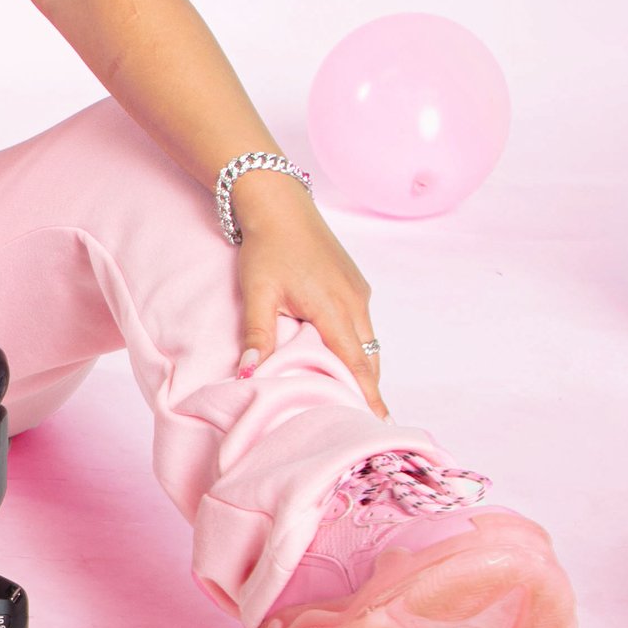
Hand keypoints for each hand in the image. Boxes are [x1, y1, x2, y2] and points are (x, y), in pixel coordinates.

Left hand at [231, 181, 386, 418]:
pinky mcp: (354, 283)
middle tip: (360, 422)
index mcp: (335, 308)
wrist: (279, 203)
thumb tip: (249, 373)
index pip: (357, 364)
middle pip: (367, 358)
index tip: (377, 424)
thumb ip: (258, 334)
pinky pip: (362, 325)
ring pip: (366, 342)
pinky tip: (342, 359)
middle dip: (366, 389)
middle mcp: (355, 302)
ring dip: (361, 368)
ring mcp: (357, 291)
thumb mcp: (258, 292)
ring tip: (352, 399)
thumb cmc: (268, 246)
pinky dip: (357, 347)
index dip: (367, 396)